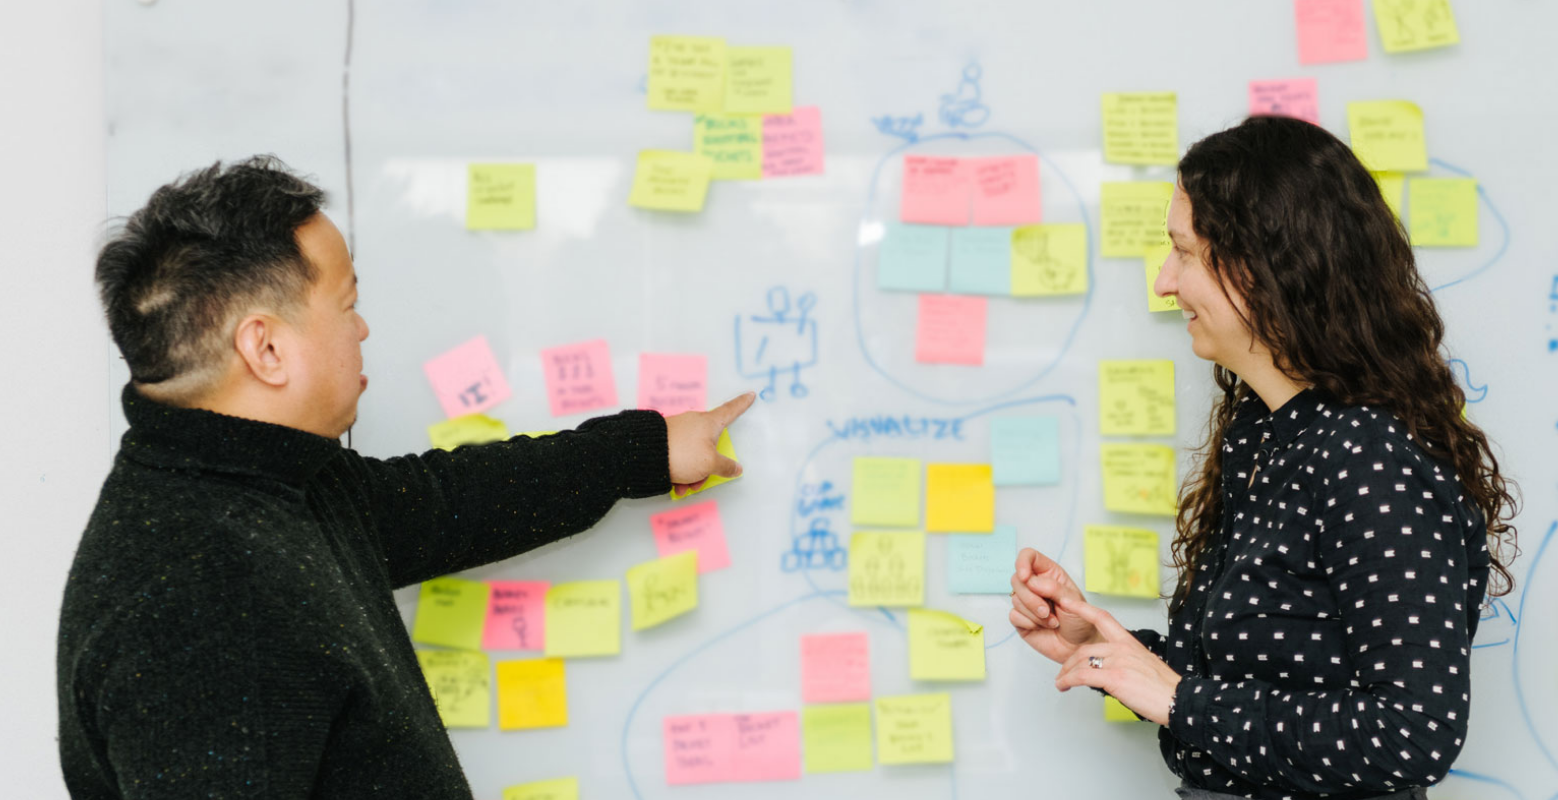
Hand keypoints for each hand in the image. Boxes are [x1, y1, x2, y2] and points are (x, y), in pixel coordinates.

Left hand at [665, 392, 754, 492]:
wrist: (646, 455)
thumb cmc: (682, 453)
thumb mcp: (710, 464)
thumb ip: (726, 466)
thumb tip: (735, 468)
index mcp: (709, 423)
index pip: (731, 410)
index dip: (742, 404)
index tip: (749, 395)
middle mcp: (695, 423)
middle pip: (711, 444)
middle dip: (708, 466)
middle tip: (701, 479)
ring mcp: (680, 431)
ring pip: (694, 454)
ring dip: (693, 474)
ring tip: (685, 485)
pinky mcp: (667, 440)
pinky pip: (680, 457)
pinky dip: (681, 472)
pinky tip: (676, 483)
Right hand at [1008, 547, 1100, 663]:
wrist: (1080, 647)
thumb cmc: (1081, 621)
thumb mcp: (1073, 601)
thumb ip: (1053, 588)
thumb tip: (1031, 581)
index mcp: (1049, 574)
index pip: (1029, 557)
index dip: (1023, 562)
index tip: (1025, 576)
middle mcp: (1035, 586)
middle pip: (1017, 579)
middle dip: (1031, 598)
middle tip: (1047, 611)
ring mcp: (1026, 602)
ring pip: (1015, 599)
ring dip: (1034, 614)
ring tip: (1052, 621)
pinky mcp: (1021, 619)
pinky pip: (1014, 615)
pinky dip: (1029, 623)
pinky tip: (1042, 627)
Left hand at [1052, 597, 1180, 725]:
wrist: (1179, 700)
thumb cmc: (1163, 688)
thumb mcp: (1144, 664)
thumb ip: (1124, 660)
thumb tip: (1110, 668)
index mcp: (1129, 642)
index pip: (1102, 617)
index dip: (1082, 608)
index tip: (1066, 601)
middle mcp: (1122, 648)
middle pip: (1085, 649)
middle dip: (1069, 662)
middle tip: (1063, 672)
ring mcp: (1118, 662)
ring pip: (1081, 663)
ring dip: (1066, 673)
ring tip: (1061, 682)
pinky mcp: (1114, 678)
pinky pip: (1082, 676)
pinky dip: (1068, 681)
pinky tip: (1064, 686)